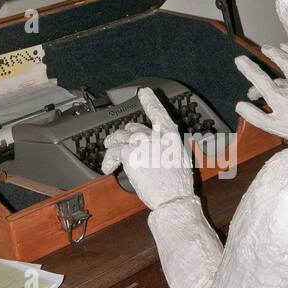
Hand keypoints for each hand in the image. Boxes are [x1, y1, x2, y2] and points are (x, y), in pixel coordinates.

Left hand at [101, 87, 193, 209]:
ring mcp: (141, 142)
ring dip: (112, 145)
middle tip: (119, 144)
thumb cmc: (178, 185)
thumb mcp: (179, 161)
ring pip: (120, 138)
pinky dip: (108, 160)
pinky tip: (108, 168)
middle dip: (125, 136)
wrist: (172, 196)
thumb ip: (166, 150)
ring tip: (109, 154)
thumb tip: (155, 151)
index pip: (159, 113)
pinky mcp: (129, 153)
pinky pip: (113, 152)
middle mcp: (155, 135)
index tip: (144, 91)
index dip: (150, 101)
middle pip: (134, 128)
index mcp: (170, 136)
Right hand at [235, 43, 287, 140]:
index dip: (248, 68)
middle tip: (256, 54)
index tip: (239, 60)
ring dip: (278, 53)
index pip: (259, 79)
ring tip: (268, 48)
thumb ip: (255, 116)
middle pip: (274, 69)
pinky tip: (287, 48)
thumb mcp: (273, 127)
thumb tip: (240, 105)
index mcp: (279, 98)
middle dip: (263, 60)